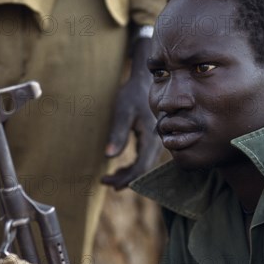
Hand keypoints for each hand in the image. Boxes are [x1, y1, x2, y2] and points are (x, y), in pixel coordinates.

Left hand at [101, 38, 161, 189]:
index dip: (124, 178)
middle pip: (143, 170)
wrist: (145, 81)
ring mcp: (156, 143)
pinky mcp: (152, 141)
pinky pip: (144, 159)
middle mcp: (157, 143)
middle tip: (105, 182)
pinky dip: (133, 167)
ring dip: (128, 175)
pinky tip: (121, 169)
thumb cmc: (133, 94)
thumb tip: (108, 156)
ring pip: (144, 166)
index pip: (140, 167)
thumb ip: (118, 134)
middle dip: (125, 180)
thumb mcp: (122, 112)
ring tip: (110, 178)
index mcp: (151, 137)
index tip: (106, 181)